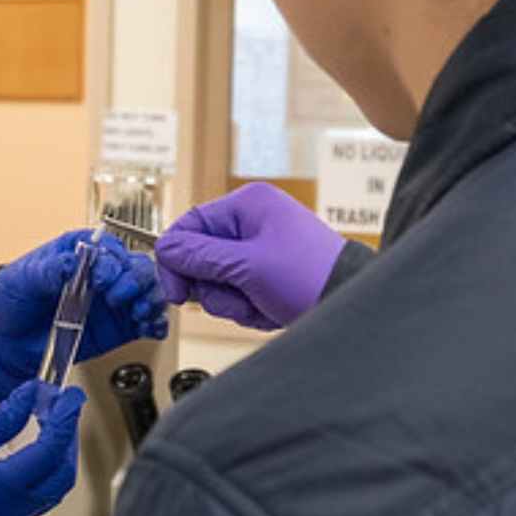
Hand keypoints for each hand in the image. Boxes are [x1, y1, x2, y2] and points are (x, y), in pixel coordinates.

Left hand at [0, 231, 168, 402]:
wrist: (2, 347)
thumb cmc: (6, 305)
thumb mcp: (19, 280)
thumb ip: (47, 269)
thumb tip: (71, 261)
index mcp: (76, 252)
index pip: (107, 247)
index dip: (110, 261)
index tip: (102, 279)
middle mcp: (99, 274)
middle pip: (135, 266)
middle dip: (136, 280)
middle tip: (121, 297)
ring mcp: (111, 302)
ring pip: (148, 291)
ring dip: (152, 300)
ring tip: (140, 314)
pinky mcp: (118, 329)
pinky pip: (147, 322)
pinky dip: (155, 324)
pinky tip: (149, 328)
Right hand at [0, 382, 86, 515]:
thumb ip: (0, 421)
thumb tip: (29, 399)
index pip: (46, 454)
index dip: (64, 422)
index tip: (70, 399)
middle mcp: (5, 514)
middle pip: (59, 475)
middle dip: (66, 438)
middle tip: (63, 406)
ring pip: (53, 488)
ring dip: (59, 454)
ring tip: (52, 422)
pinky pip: (38, 497)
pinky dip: (45, 470)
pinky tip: (39, 447)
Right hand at [155, 183, 345, 330]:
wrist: (349, 303)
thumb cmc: (310, 276)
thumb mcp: (246, 266)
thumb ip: (199, 257)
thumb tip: (165, 249)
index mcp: (247, 206)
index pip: (189, 225)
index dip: (176, 260)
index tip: (176, 292)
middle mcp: (252, 223)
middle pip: (201, 258)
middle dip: (216, 287)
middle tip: (237, 296)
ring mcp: (260, 251)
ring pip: (218, 282)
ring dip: (234, 302)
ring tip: (261, 303)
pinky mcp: (268, 276)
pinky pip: (238, 295)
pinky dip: (250, 309)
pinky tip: (271, 309)